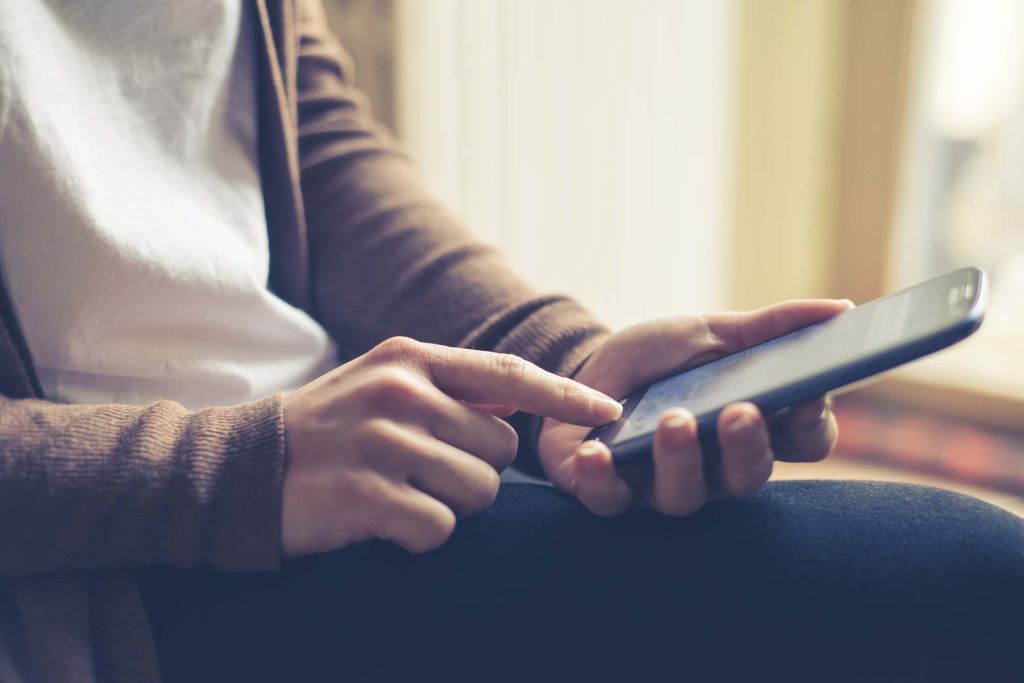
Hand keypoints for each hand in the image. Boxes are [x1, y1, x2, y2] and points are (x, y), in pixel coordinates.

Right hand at [281, 336, 621, 556]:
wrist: (238, 469)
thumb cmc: (324, 430)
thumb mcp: (381, 384)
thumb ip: (448, 389)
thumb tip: (518, 410)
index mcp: (410, 359)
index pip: (508, 374)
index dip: (564, 395)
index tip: (610, 410)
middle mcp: (402, 393)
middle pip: (499, 449)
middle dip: (473, 471)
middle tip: (417, 472)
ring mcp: (383, 442)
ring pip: (478, 491)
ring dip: (446, 505)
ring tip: (395, 492)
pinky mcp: (366, 495)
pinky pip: (440, 528)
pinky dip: (418, 535)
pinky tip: (379, 520)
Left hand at [538, 299, 852, 515]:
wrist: (587, 370)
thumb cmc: (660, 359)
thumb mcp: (710, 333)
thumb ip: (771, 326)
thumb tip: (843, 308)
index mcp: (753, 429)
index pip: (804, 441)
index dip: (811, 424)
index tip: (808, 394)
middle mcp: (716, 468)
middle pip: (748, 474)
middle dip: (747, 445)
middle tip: (739, 411)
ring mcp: (662, 486)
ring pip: (684, 495)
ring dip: (679, 458)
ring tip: (673, 419)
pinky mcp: (608, 494)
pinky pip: (609, 500)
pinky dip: (601, 479)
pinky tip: (595, 451)